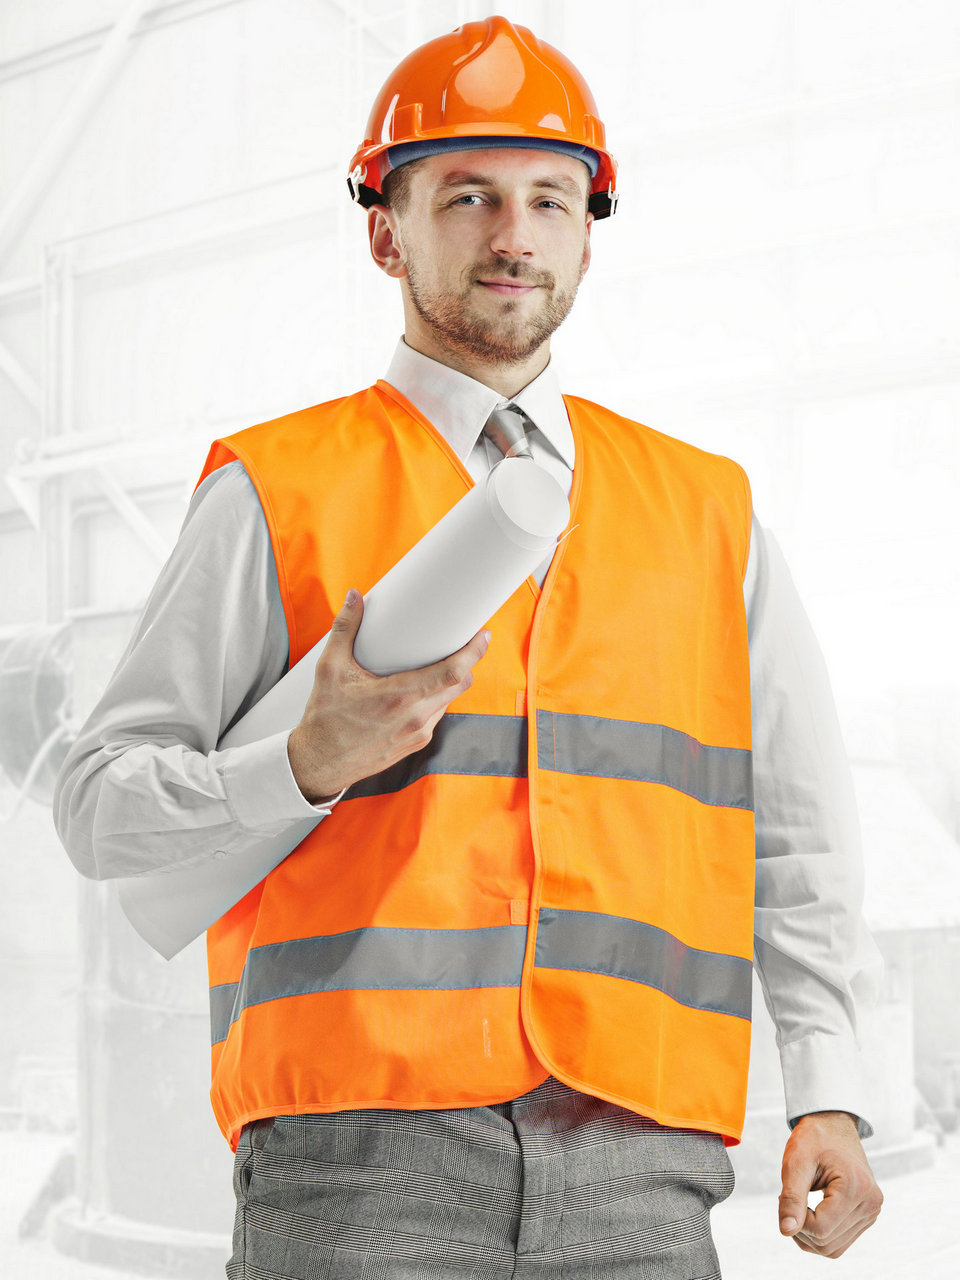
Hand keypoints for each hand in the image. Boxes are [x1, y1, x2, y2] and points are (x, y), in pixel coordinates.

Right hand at [287, 588, 490, 801]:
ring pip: (448, 701)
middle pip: (459, 684)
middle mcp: (416, 717)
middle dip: (466, 662)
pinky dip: (434, 699)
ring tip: (438, 663)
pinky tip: (421, 690)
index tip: (482, 636)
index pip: (453, 672)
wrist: (320, 763)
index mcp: (400, 696)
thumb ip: (344, 629)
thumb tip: (355, 597)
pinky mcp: (416, 744)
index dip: (474, 652)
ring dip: (449, 682)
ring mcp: (418, 734)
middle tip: (464, 642)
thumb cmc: (324, 718)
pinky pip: (436, 716)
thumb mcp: (329, 669)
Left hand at [778, 1110, 882, 1257]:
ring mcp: (872, 1211)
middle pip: (827, 1243)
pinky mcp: (867, 1215)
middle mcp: (871, 1204)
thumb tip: (786, 1230)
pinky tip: (810, 1212)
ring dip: (809, 1235)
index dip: (796, 1220)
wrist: (833, 1124)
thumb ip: (791, 1198)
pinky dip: (820, 1234)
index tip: (783, 1197)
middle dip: (800, 1229)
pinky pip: (840, 1241)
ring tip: (798, 1207)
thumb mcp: (796, 1162)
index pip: (820, 1228)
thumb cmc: (814, 1139)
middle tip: (787, 1201)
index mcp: (857, 1188)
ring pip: (834, 1248)